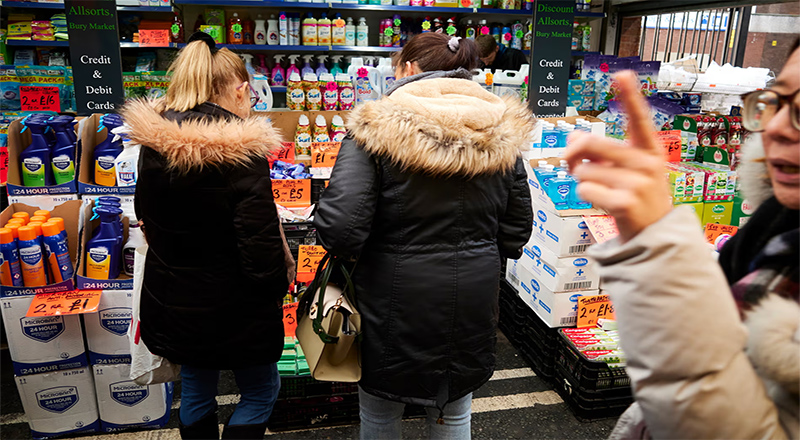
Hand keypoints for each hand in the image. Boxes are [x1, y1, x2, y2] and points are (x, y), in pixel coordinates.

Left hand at [565, 71, 671, 242]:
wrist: (654, 231)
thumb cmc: (636, 193)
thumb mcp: (626, 168)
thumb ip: (601, 150)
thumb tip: (574, 138)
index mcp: (649, 149)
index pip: (638, 118)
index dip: (630, 95)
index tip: (622, 74)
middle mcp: (646, 163)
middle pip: (591, 144)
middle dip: (573, 153)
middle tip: (572, 162)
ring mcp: (638, 183)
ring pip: (583, 170)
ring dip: (582, 179)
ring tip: (601, 189)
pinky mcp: (625, 203)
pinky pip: (585, 189)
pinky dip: (585, 195)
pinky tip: (602, 201)